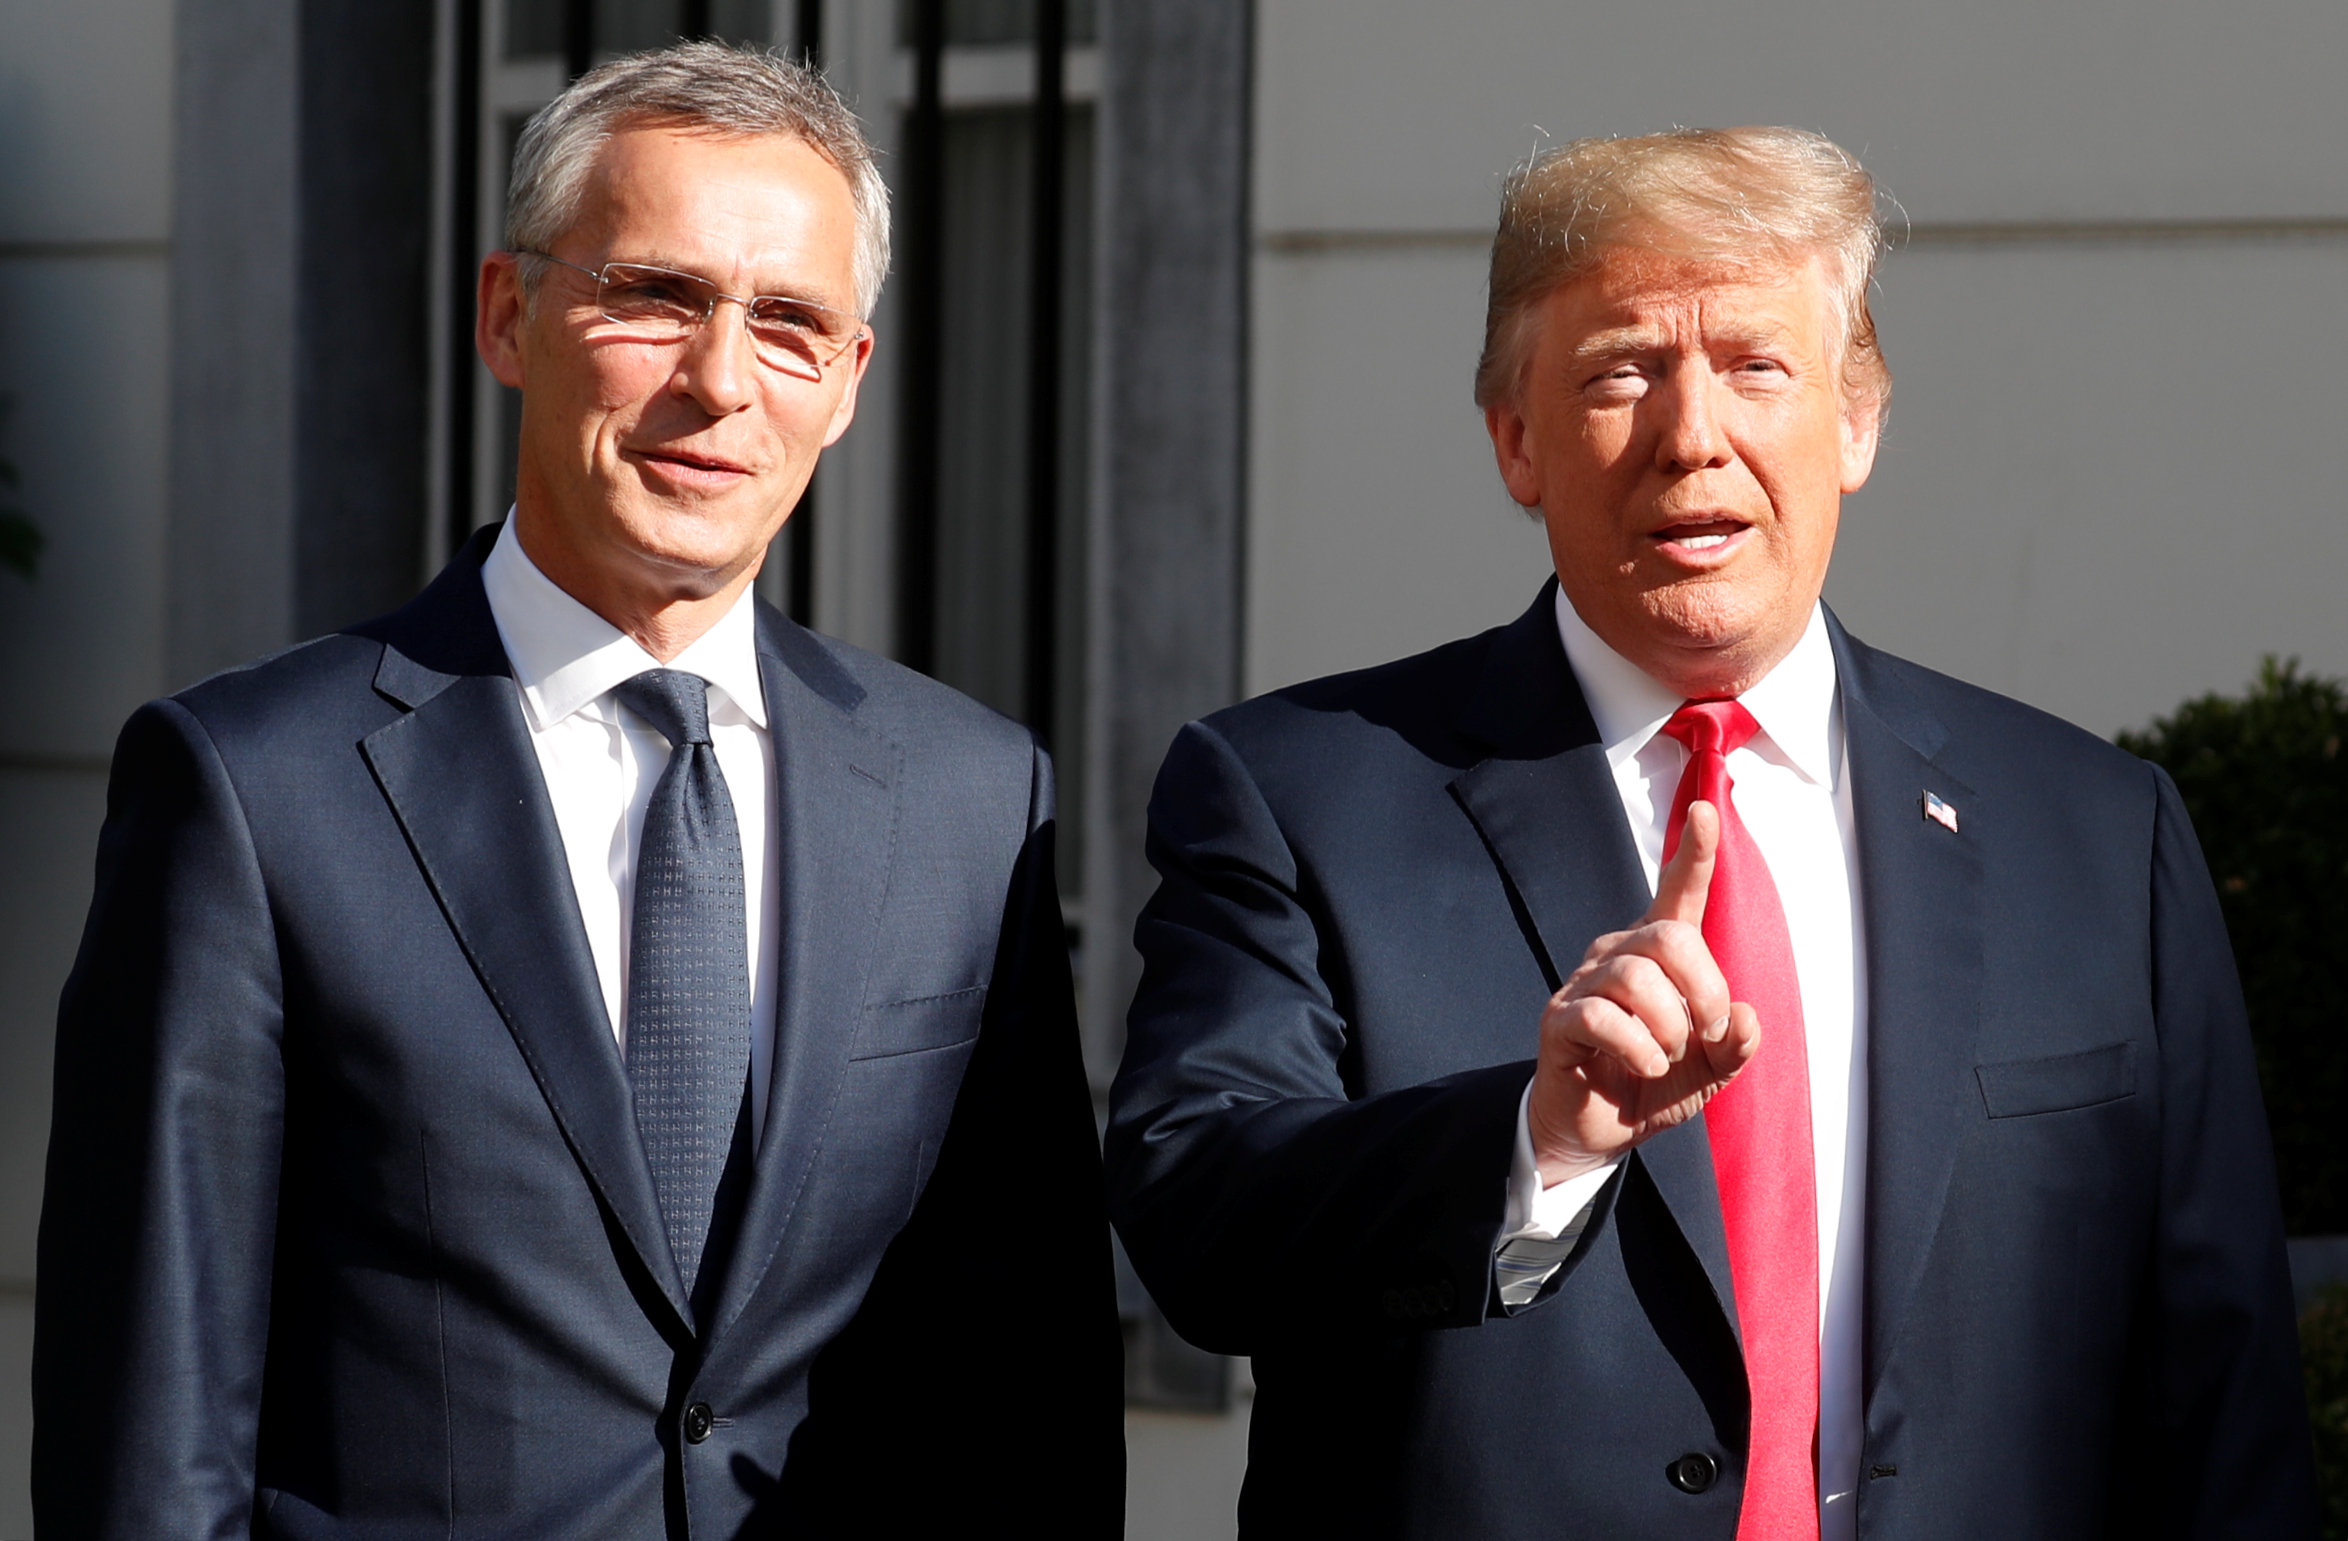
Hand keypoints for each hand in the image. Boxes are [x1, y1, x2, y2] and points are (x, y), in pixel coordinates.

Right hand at [1527, 801, 1761, 1185]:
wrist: (1597, 1130)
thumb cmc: (1652, 1084)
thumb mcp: (1710, 1070)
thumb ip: (1736, 1044)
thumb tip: (1747, 1019)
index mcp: (1658, 955)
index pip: (1676, 893)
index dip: (1693, 854)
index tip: (1704, 811)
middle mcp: (1618, 955)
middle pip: (1669, 937)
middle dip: (1705, 990)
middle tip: (1709, 1034)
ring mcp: (1585, 984)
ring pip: (1638, 977)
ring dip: (1671, 1028)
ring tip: (1667, 1057)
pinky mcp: (1560, 1020)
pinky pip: (1603, 1017)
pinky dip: (1639, 1048)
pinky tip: (1644, 1065)